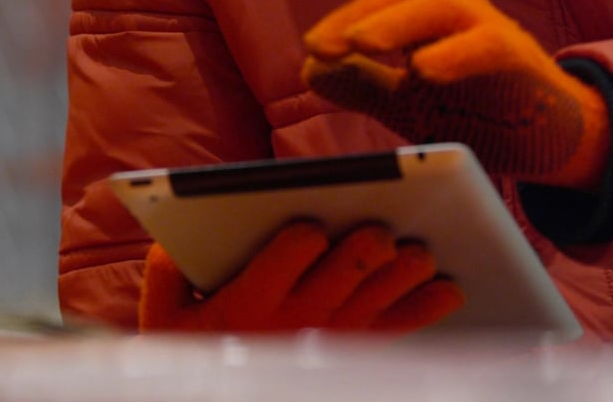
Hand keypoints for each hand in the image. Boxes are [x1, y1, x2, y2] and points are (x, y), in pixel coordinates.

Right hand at [138, 221, 463, 333]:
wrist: (217, 391)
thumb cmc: (191, 345)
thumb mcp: (163, 311)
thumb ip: (166, 268)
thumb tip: (178, 232)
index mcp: (250, 301)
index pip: (289, 257)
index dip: (304, 238)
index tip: (311, 227)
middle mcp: (297, 319)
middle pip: (347, 271)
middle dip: (367, 246)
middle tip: (381, 228)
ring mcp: (331, 335)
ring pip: (380, 295)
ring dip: (405, 272)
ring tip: (422, 251)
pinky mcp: (354, 347)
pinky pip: (398, 326)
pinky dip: (426, 307)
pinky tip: (449, 287)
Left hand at [299, 0, 608, 190]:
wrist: (544, 139)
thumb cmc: (473, 110)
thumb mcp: (403, 102)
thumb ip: (360, 84)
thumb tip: (309, 70)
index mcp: (419, 17)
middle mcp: (448, 11)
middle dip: (349, 18)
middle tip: (313, 45)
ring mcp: (482, 28)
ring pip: (433, 10)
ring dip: (391, 25)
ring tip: (358, 43)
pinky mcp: (513, 57)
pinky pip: (482, 48)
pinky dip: (452, 56)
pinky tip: (424, 70)